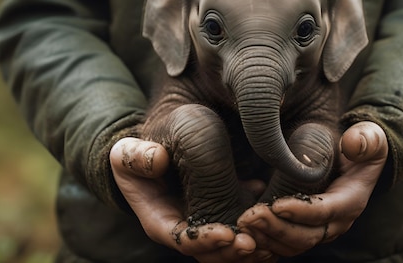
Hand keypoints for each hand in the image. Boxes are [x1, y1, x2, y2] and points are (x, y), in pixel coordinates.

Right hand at [109, 137, 274, 262]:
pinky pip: (245, 226)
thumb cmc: (138, 154)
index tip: (226, 234)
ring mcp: (207, 223)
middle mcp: (186, 229)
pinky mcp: (225, 211)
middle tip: (255, 244)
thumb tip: (157, 158)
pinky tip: (273, 204)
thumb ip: (137, 157)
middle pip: (211, 253)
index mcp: (161, 222)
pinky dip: (260, 223)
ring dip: (251, 245)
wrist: (155, 150)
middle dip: (232, 252)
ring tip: (272, 240)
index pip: (183, 241)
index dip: (205, 241)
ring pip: (231, 246)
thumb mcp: (129, 152)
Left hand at [236, 121, 388, 256]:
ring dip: (266, 237)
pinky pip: (283, 245)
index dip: (301, 210)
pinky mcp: (304, 232)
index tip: (276, 204)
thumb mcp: (370, 138)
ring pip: (292, 245)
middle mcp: (336, 223)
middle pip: (306, 236)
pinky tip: (243, 230)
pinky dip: (263, 241)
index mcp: (351, 201)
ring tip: (242, 224)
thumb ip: (366, 139)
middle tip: (249, 216)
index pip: (325, 211)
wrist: (354, 162)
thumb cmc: (359, 147)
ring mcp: (319, 231)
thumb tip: (354, 144)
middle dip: (276, 228)